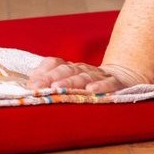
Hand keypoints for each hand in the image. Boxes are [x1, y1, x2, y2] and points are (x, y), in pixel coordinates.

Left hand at [25, 58, 151, 93]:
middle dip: (51, 78)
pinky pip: (109, 83)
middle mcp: (84, 69)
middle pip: (66, 70)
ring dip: (71, 82)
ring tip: (58, 88)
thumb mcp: (72, 80)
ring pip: (84, 76)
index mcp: (71, 67)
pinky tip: (91, 90)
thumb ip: (52, 78)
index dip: (43, 72)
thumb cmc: (92, 83)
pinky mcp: (117, 82)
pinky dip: (100, 86)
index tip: (30, 83)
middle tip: (40, 87)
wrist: (125, 77)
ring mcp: (100, 75)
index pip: (55, 64)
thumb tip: (29, 82)